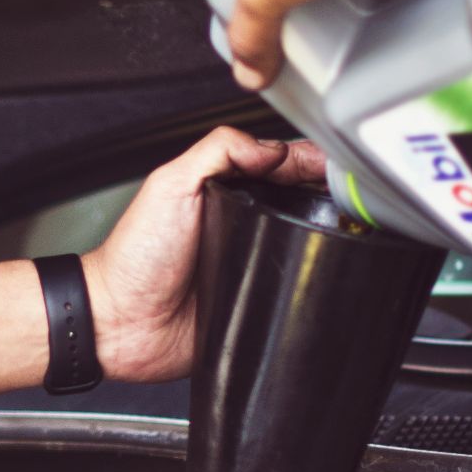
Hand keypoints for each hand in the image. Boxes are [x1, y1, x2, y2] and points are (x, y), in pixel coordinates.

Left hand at [0, 128, 328, 392]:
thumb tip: (271, 148)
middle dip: (330, 194)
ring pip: (306, 243)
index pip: (278, 164)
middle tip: (350, 194)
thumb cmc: (135, 258)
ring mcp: (253, 262)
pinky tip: (328, 270)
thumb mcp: (170, 185)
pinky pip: (295, 290)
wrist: (122, 323)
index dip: (309, 160)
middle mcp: (243, 223)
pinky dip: (312, 281)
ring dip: (329, 235)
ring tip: (349, 227)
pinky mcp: (259, 300)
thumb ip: (217, 152)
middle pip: (301, 200)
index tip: (333, 164)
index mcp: (224, 190)